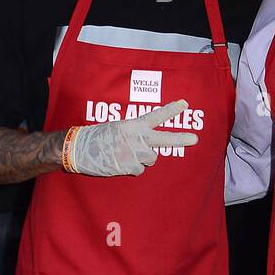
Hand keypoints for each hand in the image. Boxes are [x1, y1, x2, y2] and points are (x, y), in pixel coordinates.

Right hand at [69, 99, 197, 176]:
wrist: (78, 149)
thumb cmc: (99, 137)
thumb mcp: (119, 128)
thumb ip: (137, 133)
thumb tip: (151, 144)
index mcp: (133, 125)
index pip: (156, 116)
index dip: (171, 110)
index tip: (185, 104)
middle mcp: (137, 138)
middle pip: (164, 139)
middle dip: (180, 139)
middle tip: (195, 138)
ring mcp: (134, 153)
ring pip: (151, 158)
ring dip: (142, 158)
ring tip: (125, 153)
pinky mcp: (130, 166)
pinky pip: (139, 169)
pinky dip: (132, 168)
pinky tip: (119, 162)